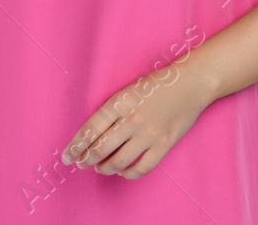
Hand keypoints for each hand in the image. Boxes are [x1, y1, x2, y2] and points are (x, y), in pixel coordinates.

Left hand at [63, 66, 212, 180]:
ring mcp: (149, 133)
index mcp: (119, 102)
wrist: (190, 83)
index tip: (67, 156)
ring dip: (105, 168)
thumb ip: (112, 111)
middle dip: (86, 160)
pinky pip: (141, 167)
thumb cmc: (157, 84)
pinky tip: (123, 171)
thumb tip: (94, 135)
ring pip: (118, 161)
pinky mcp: (164, 144)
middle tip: (82, 164)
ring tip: (101, 168)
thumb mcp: (128, 91)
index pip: (90, 129)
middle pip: (100, 148)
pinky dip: (128, 173)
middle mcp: (132, 119)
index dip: (76, 146)